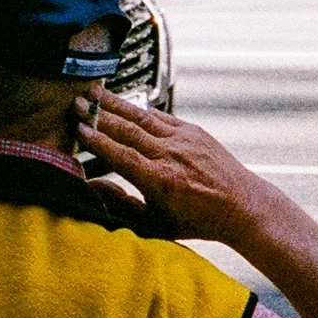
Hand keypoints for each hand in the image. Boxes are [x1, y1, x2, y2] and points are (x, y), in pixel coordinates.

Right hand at [76, 84, 317, 317]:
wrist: (241, 206)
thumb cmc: (195, 222)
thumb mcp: (155, 224)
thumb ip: (121, 206)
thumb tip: (91, 185)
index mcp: (161, 182)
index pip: (122, 155)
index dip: (98, 141)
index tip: (78, 128)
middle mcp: (172, 156)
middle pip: (128, 131)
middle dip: (100, 115)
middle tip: (76, 103)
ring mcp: (185, 140)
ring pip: (143, 118)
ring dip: (116, 104)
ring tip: (93, 92)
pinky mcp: (194, 131)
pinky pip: (161, 117)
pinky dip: (140, 110)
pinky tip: (123, 103)